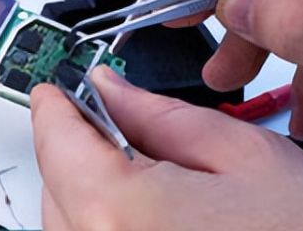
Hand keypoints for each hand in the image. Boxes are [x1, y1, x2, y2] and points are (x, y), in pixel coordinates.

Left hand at [31, 68, 302, 230]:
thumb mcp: (248, 156)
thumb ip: (163, 117)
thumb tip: (112, 89)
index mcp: (120, 212)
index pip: (55, 141)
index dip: (58, 103)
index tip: (58, 86)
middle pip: (56, 185)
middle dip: (82, 149)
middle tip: (121, 125)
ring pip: (71, 224)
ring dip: (94, 193)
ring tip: (159, 181)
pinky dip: (111, 228)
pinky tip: (162, 220)